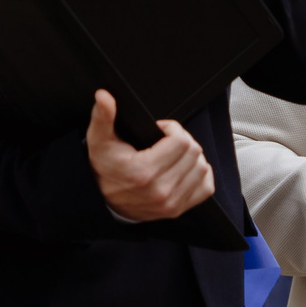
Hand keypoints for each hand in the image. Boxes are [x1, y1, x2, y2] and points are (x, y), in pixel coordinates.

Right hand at [85, 90, 214, 220]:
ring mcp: (170, 203)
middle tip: (168, 140)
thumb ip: (102, 116)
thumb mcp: (99, 140)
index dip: (172, 128)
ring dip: (192, 157)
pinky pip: (206, 187)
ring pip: (202, 168)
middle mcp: (160, 190)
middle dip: (183, 140)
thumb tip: (104, 96)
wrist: (102, 201)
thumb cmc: (104, 166)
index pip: (180, 141)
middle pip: (194, 153)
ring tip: (175, 153)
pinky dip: (200, 175)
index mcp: (143, 172)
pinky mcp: (177, 210)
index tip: (160, 130)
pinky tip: (185, 168)